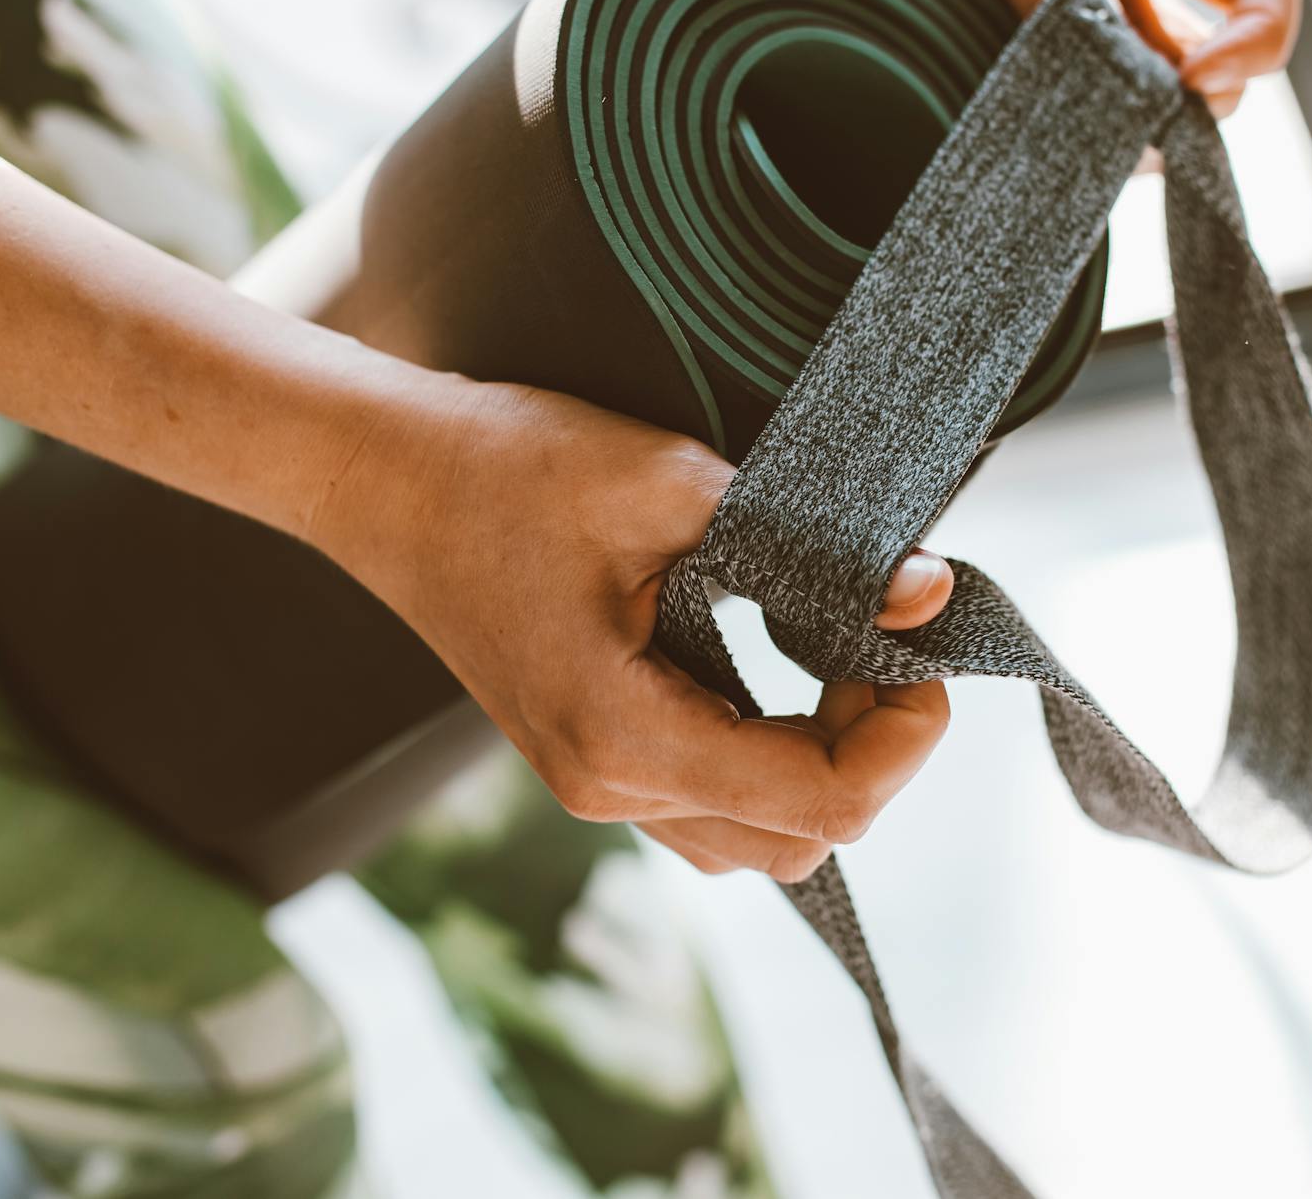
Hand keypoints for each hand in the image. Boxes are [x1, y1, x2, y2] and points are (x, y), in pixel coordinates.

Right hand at [308, 370, 953, 880]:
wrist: (384, 478)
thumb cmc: (506, 467)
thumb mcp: (667, 484)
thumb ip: (806, 545)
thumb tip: (927, 590)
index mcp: (623, 736)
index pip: (822, 805)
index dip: (903, 739)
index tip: (921, 649)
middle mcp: (608, 787)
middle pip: (800, 842)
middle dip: (873, 754)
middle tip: (884, 645)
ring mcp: (594, 783)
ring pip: (759, 839)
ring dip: (825, 764)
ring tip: (839, 654)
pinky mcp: (592, 758)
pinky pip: (713, 803)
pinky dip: (774, 757)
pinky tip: (784, 666)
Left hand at [791, 0, 1304, 118]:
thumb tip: (1119, 71)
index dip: (1262, 31)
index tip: (1198, 82)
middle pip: (1231, 67)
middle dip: (1203, 104)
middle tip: (1128, 123)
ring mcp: (1089, 65)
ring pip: (1170, 126)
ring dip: (1143, 146)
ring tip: (1065, 140)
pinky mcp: (1048, 121)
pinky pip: (1105, 162)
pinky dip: (1093, 173)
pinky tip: (1040, 165)